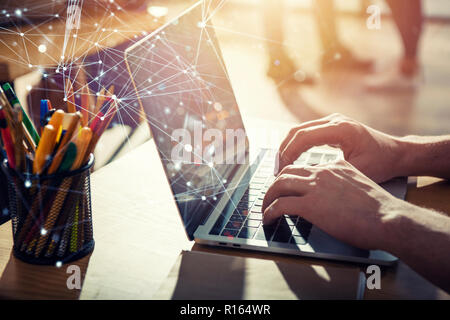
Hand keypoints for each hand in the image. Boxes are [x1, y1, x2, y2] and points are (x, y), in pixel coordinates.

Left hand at [263, 160, 402, 249]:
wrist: (388, 218)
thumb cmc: (379, 208)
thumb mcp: (359, 185)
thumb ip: (343, 184)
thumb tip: (332, 195)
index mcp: (335, 166)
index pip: (305, 168)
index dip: (291, 178)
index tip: (285, 188)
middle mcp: (322, 172)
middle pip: (287, 172)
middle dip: (274, 184)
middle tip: (269, 196)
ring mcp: (315, 187)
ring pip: (279, 185)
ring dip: (268, 197)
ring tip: (264, 208)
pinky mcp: (310, 204)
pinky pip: (280, 205)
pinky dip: (269, 212)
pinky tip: (268, 219)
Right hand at [276, 113, 405, 182]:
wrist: (396, 153)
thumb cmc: (382, 163)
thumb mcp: (357, 171)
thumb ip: (331, 172)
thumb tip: (304, 180)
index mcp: (341, 129)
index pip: (303, 137)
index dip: (288, 153)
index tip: (281, 171)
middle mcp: (335, 120)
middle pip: (297, 131)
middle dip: (283, 150)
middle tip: (276, 170)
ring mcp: (332, 121)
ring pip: (299, 130)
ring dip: (287, 147)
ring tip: (280, 166)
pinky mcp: (331, 126)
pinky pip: (307, 132)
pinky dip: (296, 145)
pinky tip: (291, 159)